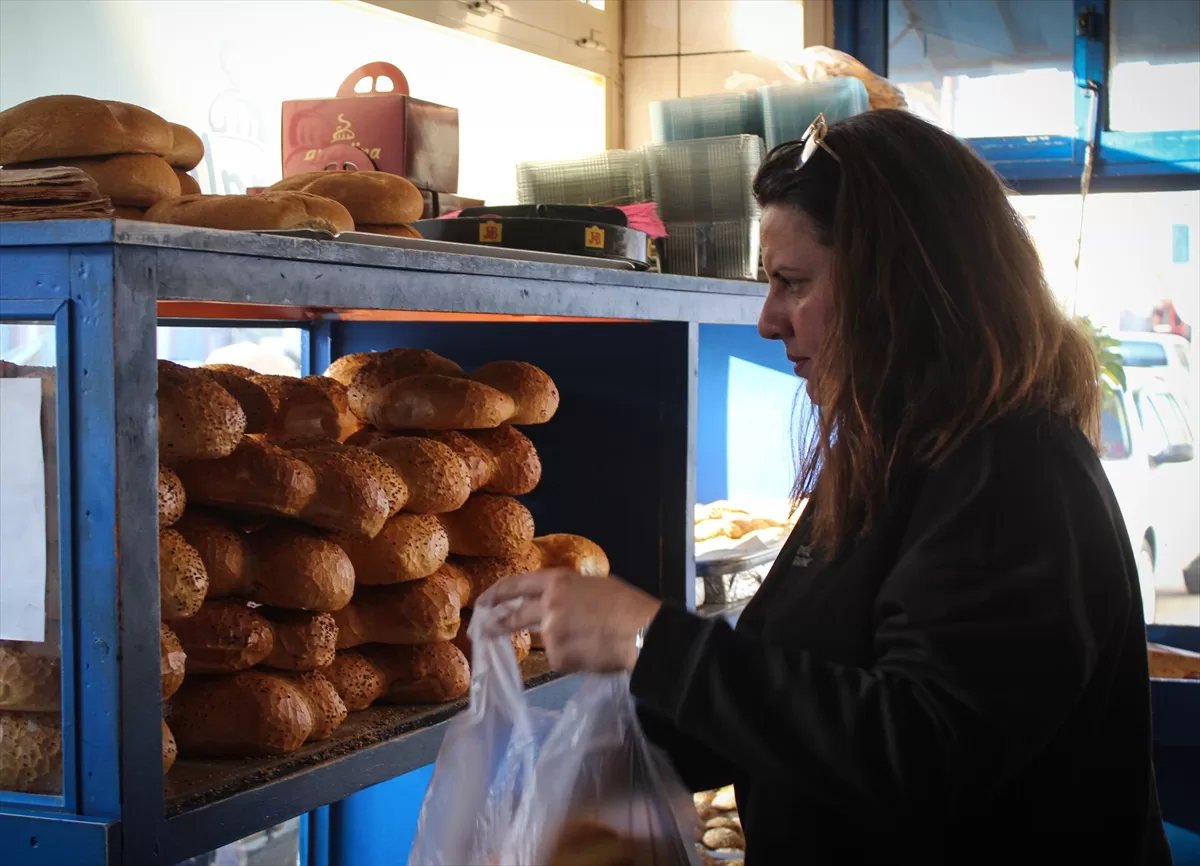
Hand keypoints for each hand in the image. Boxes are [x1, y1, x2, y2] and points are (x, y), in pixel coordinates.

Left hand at [480, 568, 661, 673]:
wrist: (642, 633)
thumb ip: (570, 592)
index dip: (496, 593)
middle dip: (495, 624)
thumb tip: (561, 602)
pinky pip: (560, 659)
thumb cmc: (628, 605)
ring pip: (545, 640)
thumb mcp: (595, 585)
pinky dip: (572, 659)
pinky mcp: (559, 658)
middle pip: (513, 616)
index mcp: (558, 582)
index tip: (483, 602)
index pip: (516, 584)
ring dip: (559, 644)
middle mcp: (548, 605)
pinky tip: (593, 655)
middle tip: (482, 631)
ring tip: (585, 643)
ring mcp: (551, 633)